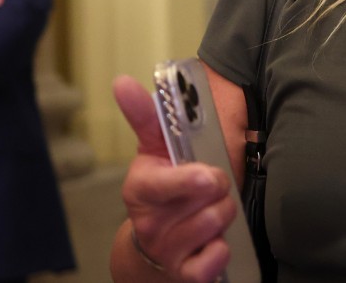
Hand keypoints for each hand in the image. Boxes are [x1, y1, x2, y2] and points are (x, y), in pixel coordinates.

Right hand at [113, 75, 235, 281]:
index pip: (162, 186)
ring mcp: (167, 252)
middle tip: (212, 186)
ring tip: (211, 208)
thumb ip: (146, 117)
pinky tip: (214, 240)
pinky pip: (217, 259)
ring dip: (223, 213)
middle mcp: (150, 223)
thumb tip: (122, 81)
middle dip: (219, 190)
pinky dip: (222, 247)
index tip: (209, 176)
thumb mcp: (153, 152)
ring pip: (215, 224)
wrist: (152, 251)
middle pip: (205, 201)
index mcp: (141, 189)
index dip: (188, 181)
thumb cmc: (162, 191)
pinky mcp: (186, 275)